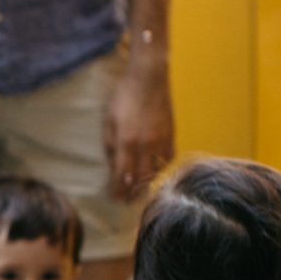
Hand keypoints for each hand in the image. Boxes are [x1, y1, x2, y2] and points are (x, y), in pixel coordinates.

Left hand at [103, 60, 172, 201]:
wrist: (149, 78)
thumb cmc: (123, 97)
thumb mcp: (109, 122)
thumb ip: (111, 147)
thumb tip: (115, 168)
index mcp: (126, 142)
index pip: (122, 175)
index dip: (119, 190)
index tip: (115, 199)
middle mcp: (145, 145)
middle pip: (141, 179)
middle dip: (133, 193)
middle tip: (127, 201)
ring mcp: (161, 141)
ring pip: (156, 171)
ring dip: (148, 183)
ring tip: (140, 190)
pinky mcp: (171, 134)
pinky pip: (169, 158)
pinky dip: (161, 167)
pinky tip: (155, 170)